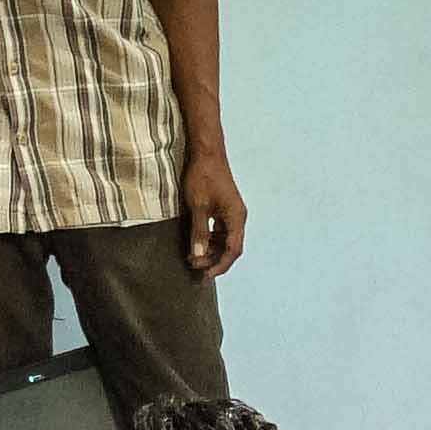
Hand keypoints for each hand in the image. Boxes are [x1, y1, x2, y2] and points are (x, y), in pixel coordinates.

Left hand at [181, 144, 247, 279]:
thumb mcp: (198, 206)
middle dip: (213, 260)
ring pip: (225, 240)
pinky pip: (220, 231)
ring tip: (193, 257)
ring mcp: (231, 213)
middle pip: (230, 247)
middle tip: (194, 267)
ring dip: (210, 250)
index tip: (206, 276)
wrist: (206, 153)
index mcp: (236, 217)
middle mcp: (237, 217)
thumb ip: (199, 232)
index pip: (232, 250)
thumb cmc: (203, 176)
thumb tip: (198, 255)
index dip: (219, 265)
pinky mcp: (224, 208)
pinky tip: (197, 243)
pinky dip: (209, 239)